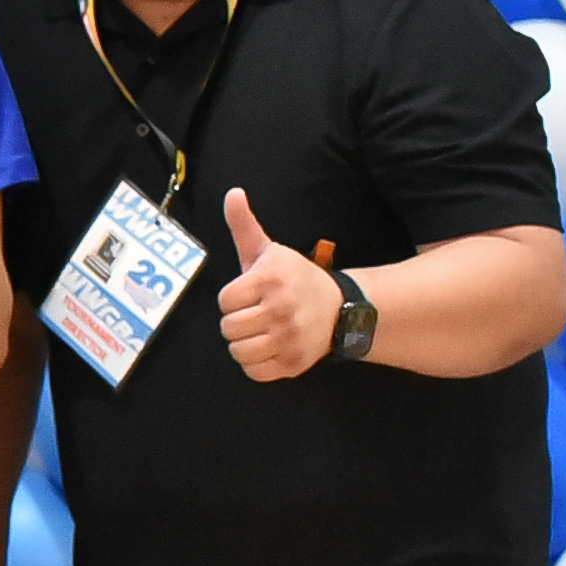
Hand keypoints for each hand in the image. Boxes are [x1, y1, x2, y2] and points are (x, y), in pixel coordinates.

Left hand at [217, 187, 338, 381]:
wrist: (341, 308)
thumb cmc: (294, 278)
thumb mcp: (269, 251)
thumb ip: (244, 225)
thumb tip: (232, 192)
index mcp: (269, 280)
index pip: (225, 300)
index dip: (233, 298)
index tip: (251, 294)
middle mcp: (280, 309)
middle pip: (228, 328)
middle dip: (237, 321)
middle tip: (256, 314)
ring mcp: (289, 338)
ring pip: (238, 352)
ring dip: (244, 344)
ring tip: (261, 331)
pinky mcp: (295, 363)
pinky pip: (255, 372)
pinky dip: (256, 364)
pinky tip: (269, 347)